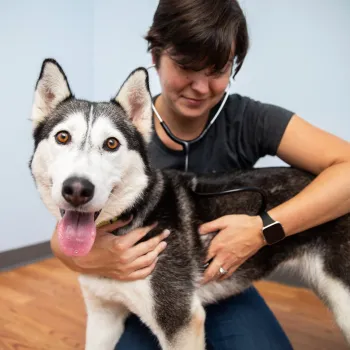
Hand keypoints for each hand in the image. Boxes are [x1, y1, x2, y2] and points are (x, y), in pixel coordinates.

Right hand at [51, 217, 169, 280]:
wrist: (78, 260)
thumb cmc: (90, 242)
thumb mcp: (103, 229)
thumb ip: (119, 223)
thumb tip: (132, 217)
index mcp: (120, 244)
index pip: (141, 234)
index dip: (150, 228)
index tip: (156, 223)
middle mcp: (125, 258)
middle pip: (148, 247)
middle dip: (159, 238)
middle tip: (166, 233)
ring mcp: (125, 269)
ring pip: (148, 261)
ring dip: (158, 252)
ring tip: (163, 245)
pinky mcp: (123, 276)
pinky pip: (142, 274)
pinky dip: (151, 267)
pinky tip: (154, 260)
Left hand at [198, 215, 264, 283]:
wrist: (260, 230)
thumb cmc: (242, 224)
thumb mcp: (224, 220)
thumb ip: (210, 226)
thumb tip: (199, 230)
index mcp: (218, 245)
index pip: (204, 258)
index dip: (197, 264)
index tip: (192, 267)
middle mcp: (223, 255)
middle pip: (210, 271)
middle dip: (203, 278)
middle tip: (197, 282)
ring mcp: (232, 261)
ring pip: (219, 275)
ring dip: (211, 279)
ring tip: (205, 282)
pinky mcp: (239, 263)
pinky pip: (229, 274)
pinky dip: (223, 278)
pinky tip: (219, 278)